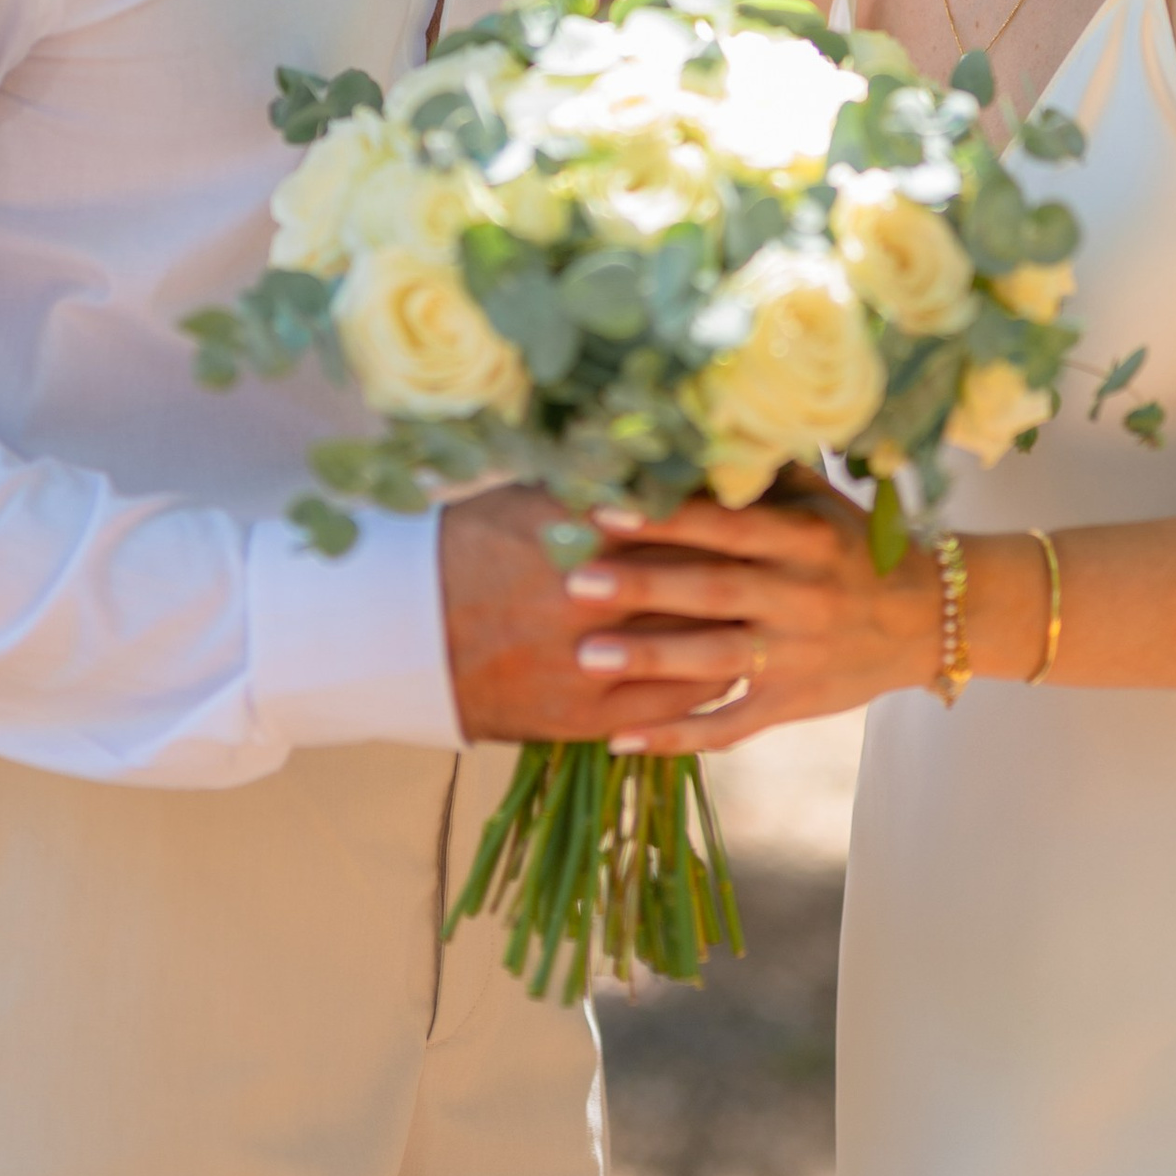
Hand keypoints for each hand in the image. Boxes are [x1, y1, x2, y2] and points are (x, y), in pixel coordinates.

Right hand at [439, 481, 758, 742]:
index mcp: (577, 534)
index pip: (678, 523)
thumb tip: (666, 458)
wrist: (400, 634)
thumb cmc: (468, 548)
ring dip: (733, 635)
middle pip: (695, 585)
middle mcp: (587, 598)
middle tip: (775, 564)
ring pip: (691, 651)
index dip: (723, 515)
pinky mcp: (580, 717)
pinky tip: (725, 670)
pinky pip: (666, 708)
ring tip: (763, 618)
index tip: (755, 506)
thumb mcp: (529, 497)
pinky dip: (703, 687)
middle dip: (740, 575)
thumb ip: (598, 482)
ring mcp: (586, 663)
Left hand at [560, 470, 940, 754]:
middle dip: (643, 589)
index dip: (667, 518)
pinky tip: (620, 740)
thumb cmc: (855, 548)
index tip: (603, 509)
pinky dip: (677, 737)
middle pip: (713, 593)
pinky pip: (729, 726)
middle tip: (574, 586)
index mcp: (802, 540)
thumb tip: (684, 437)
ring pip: (715, 662)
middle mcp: (800, 597)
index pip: (726, 526)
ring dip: (650, 662)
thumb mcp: (820, 502)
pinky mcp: (793, 705)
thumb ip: (759, 476)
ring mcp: (796, 657)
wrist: (929, 618)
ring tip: (585, 658)